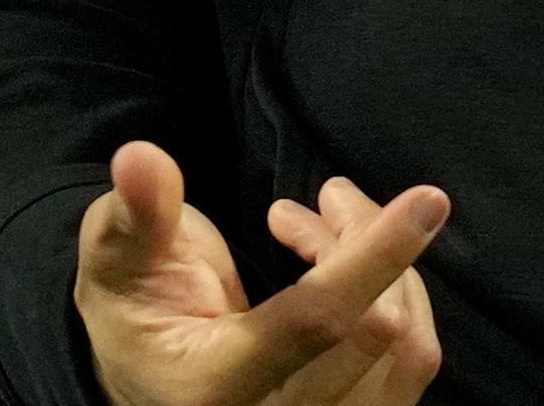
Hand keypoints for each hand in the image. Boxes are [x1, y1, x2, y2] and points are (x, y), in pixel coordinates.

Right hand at [77, 140, 447, 405]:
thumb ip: (136, 215)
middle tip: (326, 194)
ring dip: (385, 266)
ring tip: (329, 220)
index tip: (427, 201)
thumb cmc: (132, 310)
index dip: (373, 256)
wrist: (148, 370)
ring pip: (405, 346)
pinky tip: (348, 260)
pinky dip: (394, 294)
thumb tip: (141, 160)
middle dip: (364, 239)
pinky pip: (409, 362)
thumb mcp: (117, 259)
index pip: (317, 321)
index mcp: (220, 389)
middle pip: (374, 328)